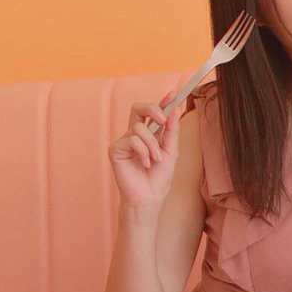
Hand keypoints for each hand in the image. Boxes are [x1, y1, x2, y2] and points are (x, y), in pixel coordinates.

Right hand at [108, 92, 182, 208]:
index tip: (174, 93)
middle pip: (138, 108)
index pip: (154, 113)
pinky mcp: (115, 149)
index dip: (163, 101)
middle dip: (153, 109)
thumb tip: (175, 110)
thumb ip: (172, 131)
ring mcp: (125, 141)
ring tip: (156, 159)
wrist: (149, 197)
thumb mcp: (171, 152)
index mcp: (150, 134)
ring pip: (139, 128)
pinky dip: (142, 151)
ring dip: (152, 144)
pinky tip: (144, 163)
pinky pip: (131, 139)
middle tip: (163, 118)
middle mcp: (135, 134)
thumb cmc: (159, 178)